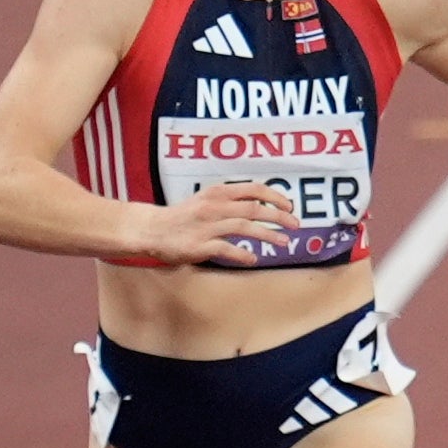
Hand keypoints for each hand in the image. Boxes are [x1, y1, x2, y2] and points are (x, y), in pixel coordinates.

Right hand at [140, 181, 297, 265]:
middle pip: (253, 209)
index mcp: (217, 193)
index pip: (252, 189)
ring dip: (268, 235)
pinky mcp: (199, 245)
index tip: (289, 206)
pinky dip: (242, 254)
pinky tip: (254, 258)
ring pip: (244, 228)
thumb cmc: (183, 216)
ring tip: (285, 242)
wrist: (151, 229)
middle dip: (278, 217)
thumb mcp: (206, 200)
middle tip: (296, 225)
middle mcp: (213, 207)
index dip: (274, 196)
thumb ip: (230, 201)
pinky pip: (226, 249)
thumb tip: (261, 206)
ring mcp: (206, 226)